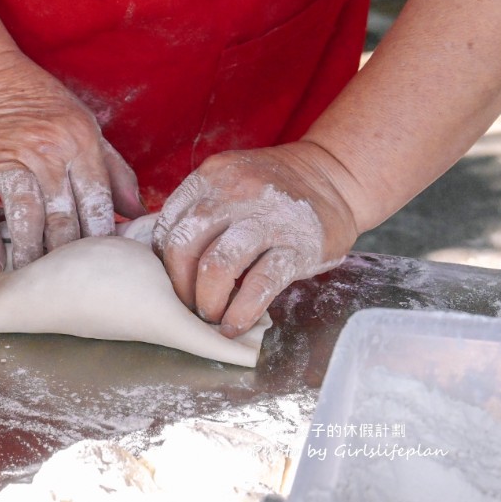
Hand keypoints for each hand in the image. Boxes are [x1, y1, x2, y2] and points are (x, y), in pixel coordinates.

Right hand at [0, 51, 144, 271]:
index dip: (100, 236)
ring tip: (30, 271)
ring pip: (24, 216)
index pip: (96, 199)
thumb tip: (139, 213)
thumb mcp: (85, 127)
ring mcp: (5, 159)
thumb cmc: (40, 107)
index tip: (99, 261)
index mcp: (78, 142)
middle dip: (65, 252)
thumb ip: (114, 171)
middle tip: (64, 276)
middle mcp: (44, 151)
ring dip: (28, 251)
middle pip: (61, 215)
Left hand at [151, 142, 358, 336]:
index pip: (167, 226)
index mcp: (211, 177)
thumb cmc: (274, 190)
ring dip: (208, 301)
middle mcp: (235, 193)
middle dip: (180, 286)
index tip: (172, 282)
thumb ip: (198, 210)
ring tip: (211, 316)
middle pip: (184, 247)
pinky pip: (260, 284)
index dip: (163, 263)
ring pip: (217, 267)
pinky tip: (235, 325)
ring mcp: (268, 218)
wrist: (337, 177)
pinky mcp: (298, 245)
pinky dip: (242, 311)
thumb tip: (163, 258)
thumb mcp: (230, 183)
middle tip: (189, 304)